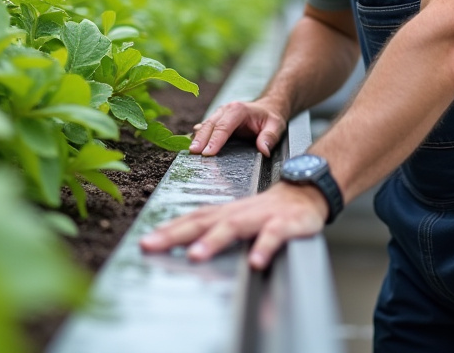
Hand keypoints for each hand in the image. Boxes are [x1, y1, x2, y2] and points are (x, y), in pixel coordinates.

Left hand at [139, 181, 327, 268]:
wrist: (307, 191)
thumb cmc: (270, 210)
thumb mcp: (240, 219)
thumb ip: (218, 231)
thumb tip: (190, 251)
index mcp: (227, 212)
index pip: (193, 218)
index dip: (169, 229)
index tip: (146, 242)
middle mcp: (239, 212)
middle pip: (204, 220)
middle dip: (176, 233)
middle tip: (152, 245)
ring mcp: (262, 216)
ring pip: (235, 226)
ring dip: (214, 240)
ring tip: (195, 256)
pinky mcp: (285, 223)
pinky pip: (274, 235)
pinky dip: (264, 247)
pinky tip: (255, 262)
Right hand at [190, 98, 286, 156]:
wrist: (267, 107)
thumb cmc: (270, 117)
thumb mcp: (276, 125)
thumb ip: (270, 137)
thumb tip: (263, 150)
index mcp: (238, 110)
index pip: (224, 126)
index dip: (215, 140)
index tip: (208, 153)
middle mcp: (226, 110)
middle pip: (211, 125)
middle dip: (201, 139)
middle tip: (194, 153)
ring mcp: (220, 114)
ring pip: (205, 126)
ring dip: (197, 138)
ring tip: (191, 151)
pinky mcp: (217, 120)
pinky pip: (206, 127)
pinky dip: (199, 136)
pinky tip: (192, 143)